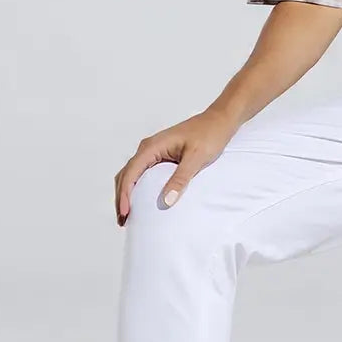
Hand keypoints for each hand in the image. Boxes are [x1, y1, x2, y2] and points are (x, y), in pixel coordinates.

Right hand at [114, 110, 237, 226]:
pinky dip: (136, 187)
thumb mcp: (196, 158)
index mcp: (152, 146)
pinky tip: (140, 199)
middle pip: (126, 174)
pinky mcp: (160, 155)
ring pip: (131, 174)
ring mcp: (153, 151)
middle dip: (121, 197)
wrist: (219, 121)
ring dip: (126, 193)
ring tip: (128, 214)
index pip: (131, 173)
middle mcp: (148, 147)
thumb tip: (166, 201)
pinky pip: (142, 173)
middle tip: (123, 220)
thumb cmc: (209, 135)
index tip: (126, 213)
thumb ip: (180, 179)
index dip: (125, 195)